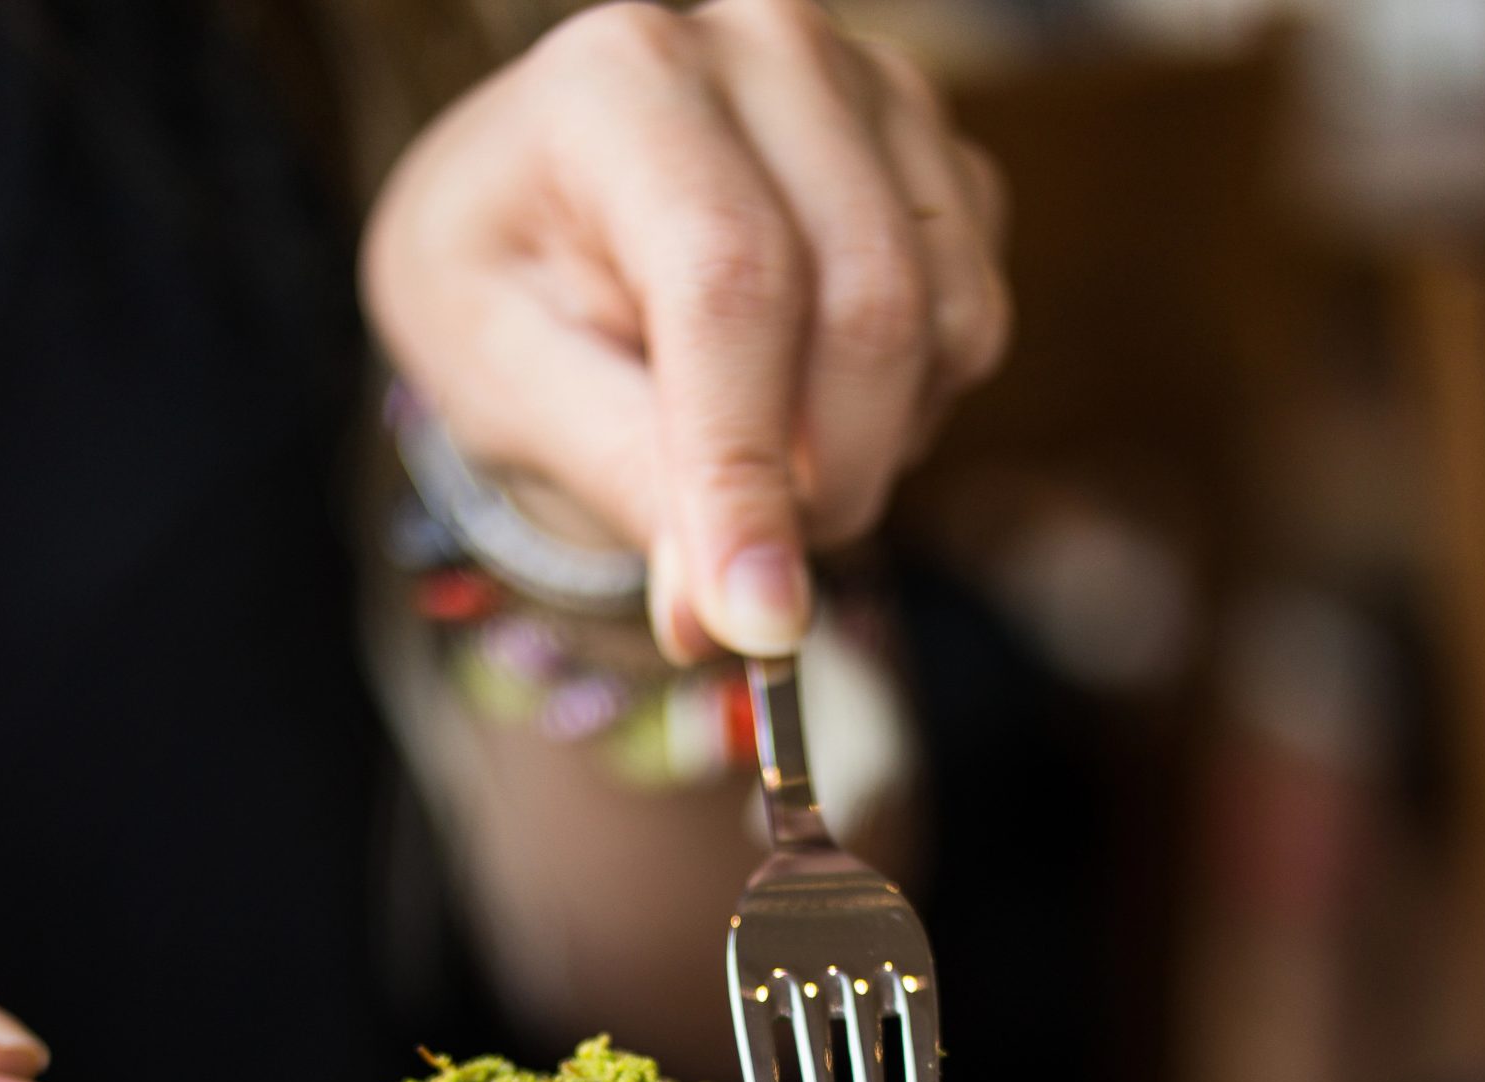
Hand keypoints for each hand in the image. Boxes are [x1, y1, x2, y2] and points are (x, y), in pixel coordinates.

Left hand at [363, 0, 1006, 660]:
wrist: (549, 219)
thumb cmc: (508, 295)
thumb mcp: (509, 389)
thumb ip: (622, 481)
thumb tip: (732, 614)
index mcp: (623, 79)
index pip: (728, 282)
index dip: (748, 470)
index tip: (753, 621)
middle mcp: (766, 46)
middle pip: (866, 305)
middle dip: (818, 483)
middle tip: (745, 572)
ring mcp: (873, 91)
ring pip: (943, 324)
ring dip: (867, 454)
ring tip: (762, 467)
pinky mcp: (940, 156)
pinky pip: (975, 322)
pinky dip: (908, 410)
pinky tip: (814, 404)